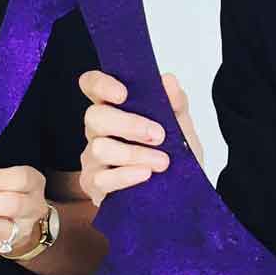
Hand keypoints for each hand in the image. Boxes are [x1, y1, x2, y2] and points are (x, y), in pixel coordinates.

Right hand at [77, 70, 202, 206]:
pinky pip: (101, 178)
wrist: (182, 193)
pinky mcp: (93, 184)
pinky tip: (145, 175)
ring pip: (100, 148)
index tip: (124, 94)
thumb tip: (168, 81)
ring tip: (162, 161)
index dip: (101, 84)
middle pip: (95, 116)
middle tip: (159, 135)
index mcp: (114, 107)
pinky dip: (125, 175)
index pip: (93, 85)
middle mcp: (98, 129)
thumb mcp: (182, 127)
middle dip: (128, 124)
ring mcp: (93, 157)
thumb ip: (176, 103)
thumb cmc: (175, 154)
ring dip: (134, 153)